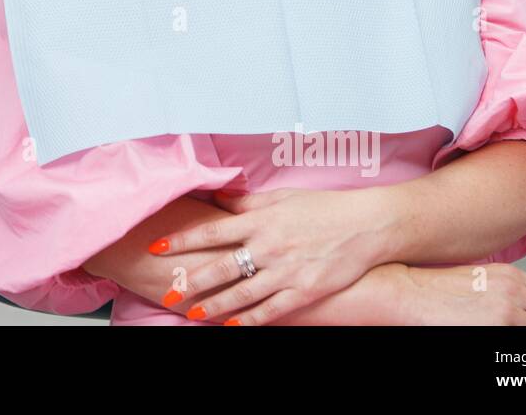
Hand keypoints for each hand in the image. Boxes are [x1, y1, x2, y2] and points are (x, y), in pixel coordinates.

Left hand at [147, 186, 397, 324]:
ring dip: (215, 306)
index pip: (212, 231)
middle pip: (222, 267)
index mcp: (261, 220)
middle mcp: (269, 246)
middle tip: (168, 291)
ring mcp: (287, 271)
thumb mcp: (281, 197)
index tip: (159, 247)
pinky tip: (232, 327)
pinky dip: (250, 320)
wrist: (366, 225)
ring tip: (192, 314)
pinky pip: (271, 309)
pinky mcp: (304, 291)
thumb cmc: (322, 207)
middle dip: (191, 281)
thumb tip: (217, 199)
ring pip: (242, 293)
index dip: (183, 240)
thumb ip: (246, 202)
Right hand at [395, 263, 525, 324]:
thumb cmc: (435, 290)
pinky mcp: (499, 325)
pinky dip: (517, 344)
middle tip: (520, 329)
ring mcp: (507, 308)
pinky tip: (492, 333)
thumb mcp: (478, 282)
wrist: (408, 292)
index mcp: (509, 274)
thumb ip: (509, 294)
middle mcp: (513, 288)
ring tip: (504, 332)